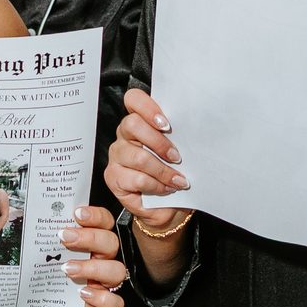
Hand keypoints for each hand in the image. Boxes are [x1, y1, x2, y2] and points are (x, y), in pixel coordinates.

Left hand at [0, 206, 127, 306]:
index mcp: (85, 241)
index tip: (77, 213)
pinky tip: (83, 293)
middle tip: (64, 238)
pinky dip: (104, 298)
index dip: (96, 215)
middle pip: (110, 242)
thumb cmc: (29, 277)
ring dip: (95, 267)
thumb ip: (28, 231)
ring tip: (67, 269)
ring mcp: (99, 285)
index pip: (103, 222)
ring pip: (117, 271)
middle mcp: (96, 260)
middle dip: (90, 237)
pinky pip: (115, 304)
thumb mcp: (28, 253)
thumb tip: (11, 206)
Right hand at [103, 88, 190, 225]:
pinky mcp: (113, 176)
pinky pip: (136, 178)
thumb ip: (178, 137)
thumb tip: (193, 131)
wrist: (168, 207)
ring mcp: (117, 156)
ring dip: (163, 170)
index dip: (148, 108)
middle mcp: (125, 136)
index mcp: (140, 122)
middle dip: (159, 142)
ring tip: (178, 180)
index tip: (166, 124)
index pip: (134, 100)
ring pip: (138, 156)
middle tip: (177, 157)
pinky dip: (156, 185)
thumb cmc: (174, 175)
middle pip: (132, 125)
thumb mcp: (179, 152)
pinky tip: (166, 189)